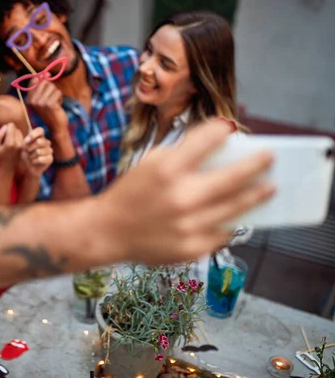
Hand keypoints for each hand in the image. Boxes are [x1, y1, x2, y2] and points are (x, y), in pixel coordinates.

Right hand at [0, 123, 23, 173]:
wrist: (5, 170)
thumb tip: (5, 127)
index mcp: (10, 142)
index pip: (11, 125)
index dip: (5, 128)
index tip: (1, 135)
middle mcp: (18, 143)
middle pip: (16, 128)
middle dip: (10, 131)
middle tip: (4, 139)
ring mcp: (22, 145)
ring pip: (19, 132)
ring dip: (14, 134)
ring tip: (8, 142)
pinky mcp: (23, 147)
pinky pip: (21, 137)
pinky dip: (17, 138)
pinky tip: (12, 144)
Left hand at [21, 127, 52, 176]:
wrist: (27, 167)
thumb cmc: (25, 155)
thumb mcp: (23, 146)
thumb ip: (26, 141)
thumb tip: (28, 139)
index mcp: (40, 136)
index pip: (40, 130)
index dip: (33, 134)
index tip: (26, 141)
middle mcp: (46, 142)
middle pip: (39, 141)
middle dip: (30, 147)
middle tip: (27, 151)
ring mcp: (49, 150)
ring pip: (39, 151)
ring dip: (32, 156)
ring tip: (30, 158)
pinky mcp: (50, 159)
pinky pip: (41, 159)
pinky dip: (35, 161)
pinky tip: (34, 162)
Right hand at [24, 76, 67, 130]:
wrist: (56, 126)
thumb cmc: (50, 112)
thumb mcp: (43, 99)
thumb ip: (42, 86)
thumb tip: (46, 73)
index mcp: (28, 99)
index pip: (34, 80)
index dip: (42, 78)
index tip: (47, 79)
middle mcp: (32, 101)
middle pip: (44, 82)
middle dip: (51, 87)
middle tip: (51, 97)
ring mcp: (40, 102)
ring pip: (52, 87)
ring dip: (56, 94)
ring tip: (55, 102)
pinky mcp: (49, 104)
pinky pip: (58, 92)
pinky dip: (60, 98)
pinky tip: (58, 105)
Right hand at [92, 119, 274, 263]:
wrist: (108, 231)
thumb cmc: (131, 192)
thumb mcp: (149, 162)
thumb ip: (183, 153)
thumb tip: (220, 145)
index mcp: (166, 169)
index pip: (207, 140)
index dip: (222, 131)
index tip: (230, 130)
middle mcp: (180, 197)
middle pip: (232, 178)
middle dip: (256, 165)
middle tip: (269, 158)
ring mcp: (188, 226)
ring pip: (235, 208)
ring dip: (256, 195)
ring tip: (268, 187)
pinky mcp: (192, 248)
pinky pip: (223, 232)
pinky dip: (231, 221)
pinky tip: (237, 214)